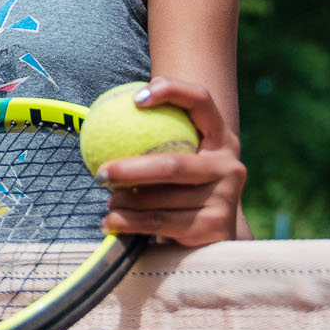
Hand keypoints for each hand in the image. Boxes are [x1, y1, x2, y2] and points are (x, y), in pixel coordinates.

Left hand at [95, 77, 245, 246]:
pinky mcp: (215, 227)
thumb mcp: (180, 162)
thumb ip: (157, 142)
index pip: (201, 101)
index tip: (134, 99)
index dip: (172, 90)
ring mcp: (225, 198)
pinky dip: (129, 222)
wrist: (215, 239)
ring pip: (162, 199)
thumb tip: (100, 120)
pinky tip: (110, 222)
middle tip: (101, 173)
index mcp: (221, 140)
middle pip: (173, 165)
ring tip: (107, 200)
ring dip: (125, 201)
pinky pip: (160, 223)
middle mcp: (229, 167)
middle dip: (130, 169)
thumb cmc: (184, 191)